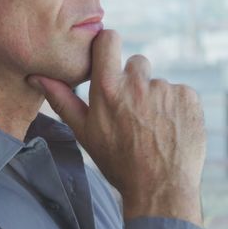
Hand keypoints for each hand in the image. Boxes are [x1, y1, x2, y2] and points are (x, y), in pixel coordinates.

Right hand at [28, 29, 206, 225]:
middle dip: (134, 81)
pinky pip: (180, 93)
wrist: (160, 189)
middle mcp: (138, 82)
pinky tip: (171, 130)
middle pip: (136, 63)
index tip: (109, 58)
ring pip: (158, 83)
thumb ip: (62, 100)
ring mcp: (166, 89)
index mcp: (108, 87)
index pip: (108, 39)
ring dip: (156, 99)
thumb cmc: (118, 163)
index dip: (108, 45)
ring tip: (153, 128)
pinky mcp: (189, 97)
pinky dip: (177, 108)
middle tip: (133, 113)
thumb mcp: (85, 133)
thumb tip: (37, 76)